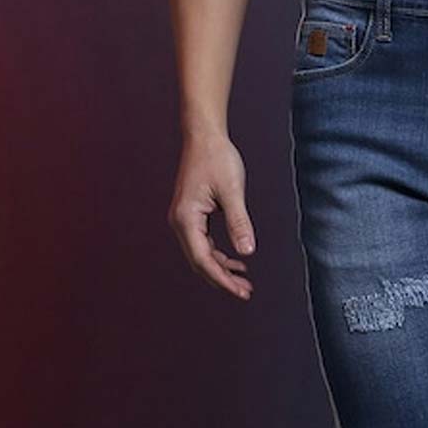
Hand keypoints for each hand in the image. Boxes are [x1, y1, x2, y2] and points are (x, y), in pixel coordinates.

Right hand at [168, 129, 255, 299]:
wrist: (204, 136)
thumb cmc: (217, 158)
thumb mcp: (233, 191)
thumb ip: (239, 223)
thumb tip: (247, 252)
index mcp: (186, 218)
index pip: (203, 259)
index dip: (222, 279)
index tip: (242, 291)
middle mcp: (180, 222)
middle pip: (200, 262)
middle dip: (222, 279)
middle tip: (246, 292)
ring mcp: (184, 220)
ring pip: (202, 255)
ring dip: (222, 269)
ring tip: (244, 281)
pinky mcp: (192, 216)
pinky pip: (203, 244)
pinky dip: (219, 256)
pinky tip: (236, 262)